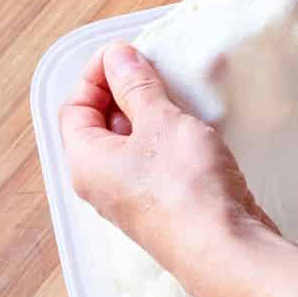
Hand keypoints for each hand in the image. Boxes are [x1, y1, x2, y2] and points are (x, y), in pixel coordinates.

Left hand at [59, 41, 276, 272]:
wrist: (223, 245)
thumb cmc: (184, 182)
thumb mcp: (160, 121)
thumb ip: (137, 86)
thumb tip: (117, 56)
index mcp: (85, 161)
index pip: (74, 106)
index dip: (97, 74)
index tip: (129, 51)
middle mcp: (99, 181)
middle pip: (98, 124)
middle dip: (124, 91)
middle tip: (156, 68)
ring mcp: (130, 196)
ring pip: (128, 143)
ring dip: (149, 113)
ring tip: (176, 92)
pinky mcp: (160, 204)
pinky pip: (151, 160)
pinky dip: (165, 136)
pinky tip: (191, 127)